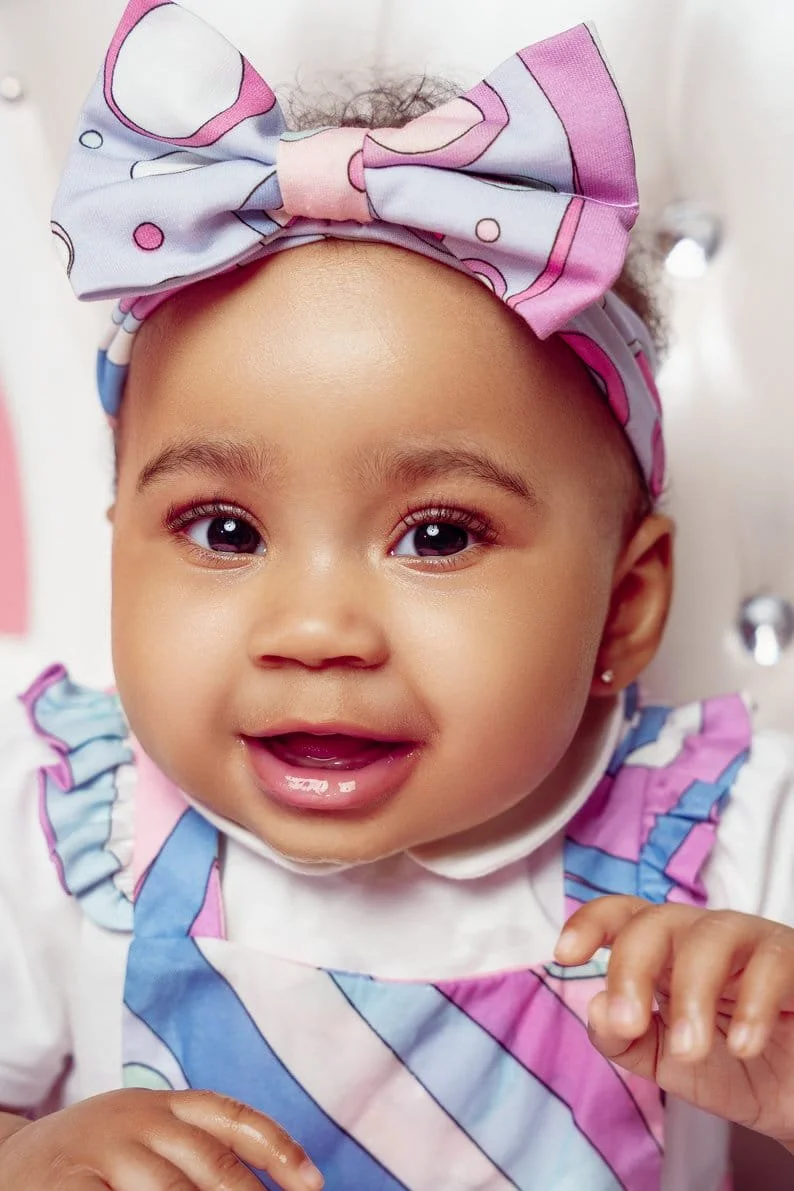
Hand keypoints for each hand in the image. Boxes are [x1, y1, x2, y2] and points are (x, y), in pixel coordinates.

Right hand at [0, 1089, 323, 1189]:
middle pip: (209, 1162)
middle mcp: (138, 1118)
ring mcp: (101, 1151)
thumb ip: (197, 1158)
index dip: (278, 1148)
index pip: (233, 1118)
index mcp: (165, 1104)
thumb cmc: (96, 1158)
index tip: (313, 1183)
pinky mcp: (66, 1186)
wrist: (8, 1161)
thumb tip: (263, 1188)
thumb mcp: (147, 1139)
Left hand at [555, 896, 793, 1150]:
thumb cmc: (734, 1068)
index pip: (624, 916)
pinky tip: (744, 1047)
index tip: (564, 955)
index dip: (591, 922)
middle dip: (633, 967)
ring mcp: (754, 944)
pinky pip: (773, 963)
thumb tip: (596, 1006)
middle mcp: (706, 937)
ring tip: (688, 1049)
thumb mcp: (665, 1062)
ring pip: (712, 935)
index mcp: (666, 953)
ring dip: (692, 993)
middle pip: (658, 920)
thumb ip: (623, 1040)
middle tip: (628, 1023)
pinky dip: (755, 1006)